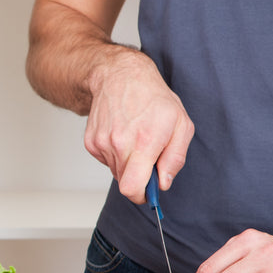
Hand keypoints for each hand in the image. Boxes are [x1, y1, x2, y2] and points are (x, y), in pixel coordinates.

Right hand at [84, 49, 193, 202]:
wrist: (120, 76)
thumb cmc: (153, 98)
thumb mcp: (181, 124)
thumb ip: (175, 158)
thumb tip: (163, 183)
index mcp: (143, 142)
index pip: (132, 188)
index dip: (141, 196)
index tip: (148, 193)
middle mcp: (118, 145)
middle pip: (125, 182)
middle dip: (139, 176)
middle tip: (149, 155)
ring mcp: (102, 143)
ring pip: (116, 171)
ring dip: (128, 163)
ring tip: (135, 138)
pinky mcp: (91, 142)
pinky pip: (106, 160)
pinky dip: (116, 154)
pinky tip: (122, 134)